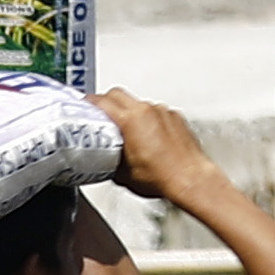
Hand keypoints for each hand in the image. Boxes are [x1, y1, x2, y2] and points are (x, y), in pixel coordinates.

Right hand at [97, 88, 229, 202]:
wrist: (190, 179)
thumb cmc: (162, 177)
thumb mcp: (122, 174)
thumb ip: (108, 159)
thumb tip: (101, 159)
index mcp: (130, 120)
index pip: (102, 101)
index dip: (89, 102)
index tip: (84, 106)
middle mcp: (147, 110)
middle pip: (118, 94)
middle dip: (106, 102)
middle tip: (100, 115)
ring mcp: (163, 112)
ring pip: (138, 103)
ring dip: (129, 112)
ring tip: (128, 132)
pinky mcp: (175, 117)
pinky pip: (156, 112)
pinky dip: (149, 120)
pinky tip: (150, 138)